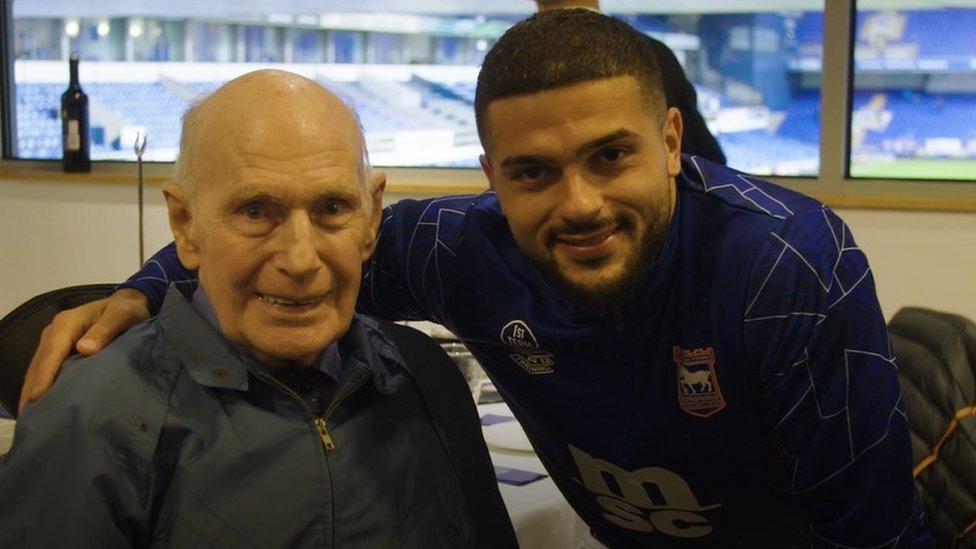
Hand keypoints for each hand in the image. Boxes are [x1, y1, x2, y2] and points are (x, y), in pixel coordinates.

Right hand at [19, 288, 148, 411]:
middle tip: (30, 416)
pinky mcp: (60, 352)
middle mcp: (54, 333)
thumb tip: (84, 349)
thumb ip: (106, 329)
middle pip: (40, 363)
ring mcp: (55, 343)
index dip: (44, 375)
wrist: (127, 304)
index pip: (52, 352)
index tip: (38, 396)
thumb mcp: (121, 315)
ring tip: (33, 415)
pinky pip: (48, 369)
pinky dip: (43, 385)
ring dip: (35, 390)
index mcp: (66, 323)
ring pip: (40, 368)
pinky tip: (44, 403)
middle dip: (33, 388)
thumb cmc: (125, 310)